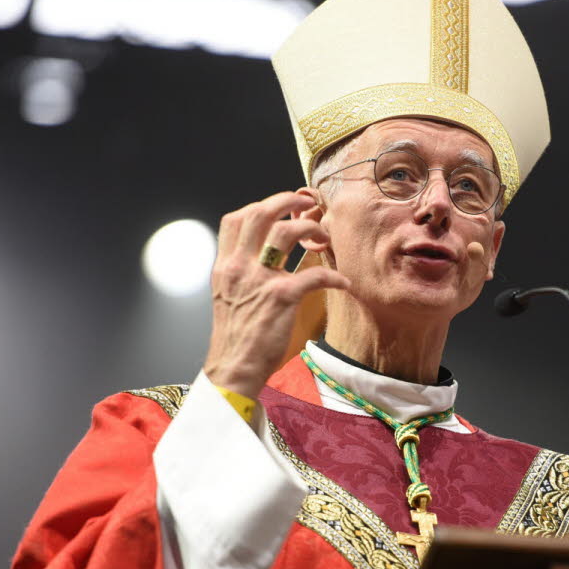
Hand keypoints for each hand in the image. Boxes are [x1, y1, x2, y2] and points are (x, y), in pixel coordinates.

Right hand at [202, 191, 348, 398]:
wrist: (234, 368)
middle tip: (308, 202)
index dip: (261, 205)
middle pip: (261, 214)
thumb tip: (265, 255)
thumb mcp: (228, 296)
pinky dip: (334, 277)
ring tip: (324, 236)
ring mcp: (260, 280)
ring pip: (286, 232)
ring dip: (311, 228)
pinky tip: (343, 283)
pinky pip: (315, 274)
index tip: (281, 207)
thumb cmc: (236, 336)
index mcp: (226, 266)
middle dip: (288, 200)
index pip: (235, 219)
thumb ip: (242, 272)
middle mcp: (239, 267)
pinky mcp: (282, 298)